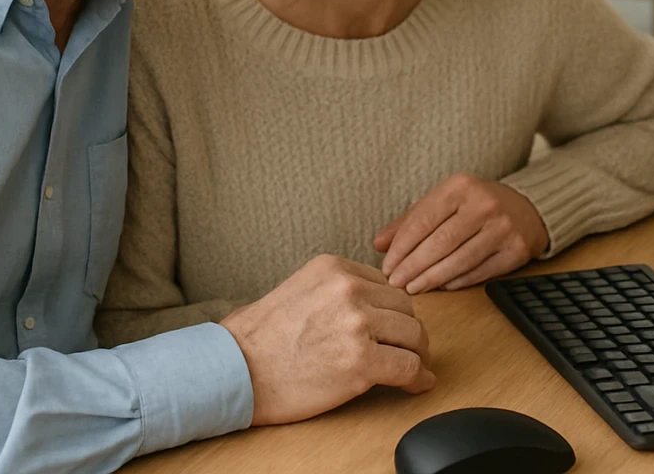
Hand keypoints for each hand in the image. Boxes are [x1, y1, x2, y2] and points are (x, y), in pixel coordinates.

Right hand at [219, 254, 434, 425]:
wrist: (235, 370)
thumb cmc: (259, 338)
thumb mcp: (300, 289)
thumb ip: (337, 291)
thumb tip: (373, 306)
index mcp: (334, 268)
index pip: (386, 285)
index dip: (392, 311)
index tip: (393, 327)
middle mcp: (350, 289)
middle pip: (405, 308)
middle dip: (408, 331)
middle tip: (408, 349)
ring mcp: (357, 324)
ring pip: (413, 336)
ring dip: (416, 354)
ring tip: (413, 367)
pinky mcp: (362, 362)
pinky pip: (409, 368)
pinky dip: (418, 378)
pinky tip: (417, 383)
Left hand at [374, 174, 549, 294]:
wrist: (526, 209)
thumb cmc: (475, 206)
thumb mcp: (444, 202)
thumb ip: (410, 221)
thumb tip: (378, 244)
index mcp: (461, 186)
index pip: (423, 220)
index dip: (401, 246)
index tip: (387, 265)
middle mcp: (484, 204)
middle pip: (439, 243)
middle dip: (413, 266)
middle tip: (395, 282)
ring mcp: (503, 228)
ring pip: (458, 260)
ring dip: (431, 278)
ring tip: (412, 288)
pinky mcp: (516, 250)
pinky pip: (479, 272)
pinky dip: (456, 282)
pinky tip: (441, 287)